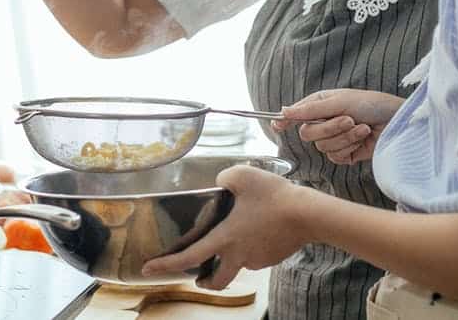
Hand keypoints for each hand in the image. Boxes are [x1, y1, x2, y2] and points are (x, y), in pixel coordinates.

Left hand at [140, 165, 310, 289]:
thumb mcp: (242, 176)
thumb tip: (219, 182)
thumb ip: (223, 179)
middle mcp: (239, 254)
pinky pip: (257, 255)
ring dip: (232, 257)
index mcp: (225, 238)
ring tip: (238, 233)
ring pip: (239, 264)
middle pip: (216, 280)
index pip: (189, 257)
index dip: (166, 265)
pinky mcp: (272, 257)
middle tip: (199, 277)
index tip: (149, 269)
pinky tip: (260, 228)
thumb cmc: (274, 196)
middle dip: (205, 282)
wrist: (309, 214)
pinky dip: (252, 246)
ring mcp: (257, 258)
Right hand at [271, 89, 401, 164]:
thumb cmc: (373, 104)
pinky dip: (351, 147)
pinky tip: (364, 138)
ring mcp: (334, 139)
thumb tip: (283, 110)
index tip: (277, 125)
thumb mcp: (341, 101)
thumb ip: (311, 110)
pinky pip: (336, 156)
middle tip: (348, 119)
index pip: (296, 114)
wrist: (397, 122)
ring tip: (363, 127)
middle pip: (308, 134)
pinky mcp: (345, 154)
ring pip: (323, 147)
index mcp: (320, 105)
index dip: (285, 120)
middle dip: (330, 128)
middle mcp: (324, 122)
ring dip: (346, 137)